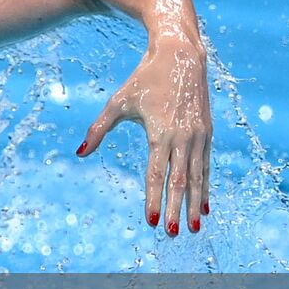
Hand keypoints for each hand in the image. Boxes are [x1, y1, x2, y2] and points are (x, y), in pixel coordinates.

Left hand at [77, 35, 212, 236]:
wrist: (181, 55)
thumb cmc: (144, 79)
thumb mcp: (118, 102)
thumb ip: (98, 129)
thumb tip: (80, 153)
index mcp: (160, 132)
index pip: (156, 173)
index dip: (153, 198)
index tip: (151, 221)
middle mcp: (183, 136)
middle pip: (180, 180)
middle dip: (175, 209)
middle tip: (172, 233)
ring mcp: (199, 135)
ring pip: (198, 176)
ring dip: (194, 204)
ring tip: (193, 228)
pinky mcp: (208, 132)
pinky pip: (206, 165)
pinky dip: (205, 187)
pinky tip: (203, 206)